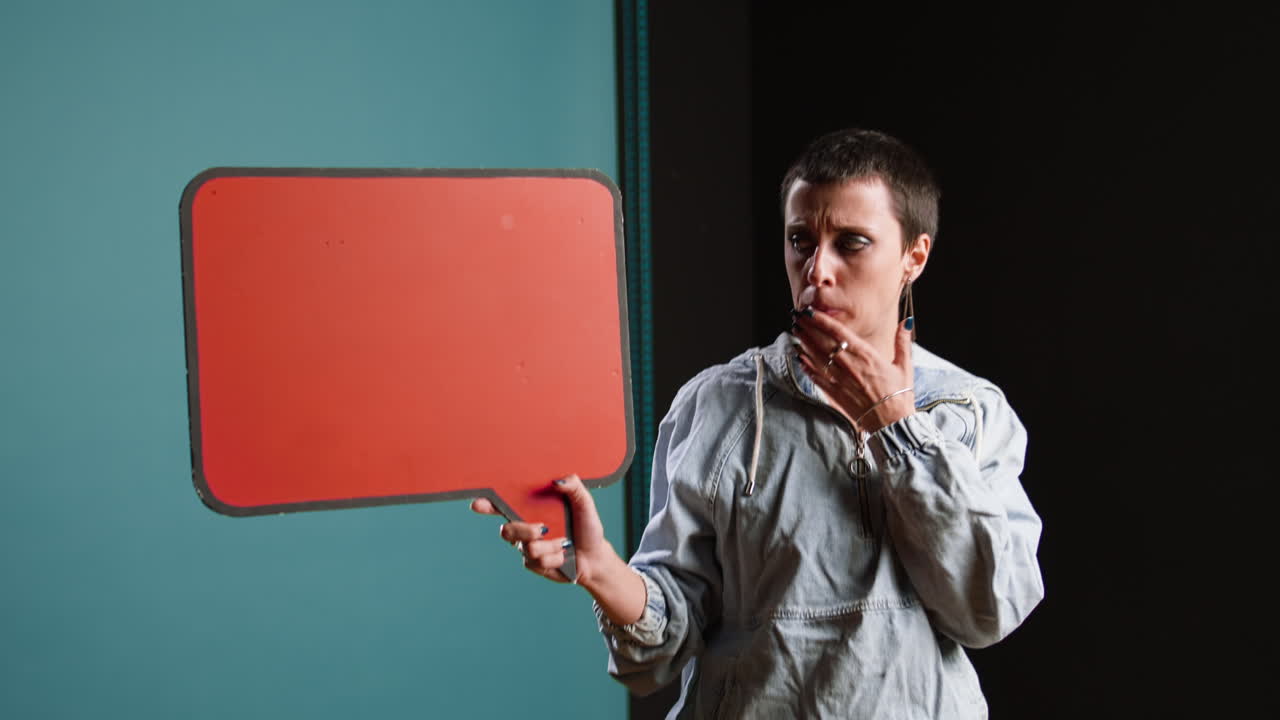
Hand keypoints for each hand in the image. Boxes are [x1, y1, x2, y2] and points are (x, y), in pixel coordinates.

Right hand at [470, 473, 611, 585]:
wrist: (595, 557)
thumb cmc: (587, 528)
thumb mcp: (585, 504)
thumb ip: (574, 488)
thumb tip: (558, 481)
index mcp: (532, 509)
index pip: (505, 505)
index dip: (488, 504)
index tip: (478, 503)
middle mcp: (525, 527)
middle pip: (507, 530)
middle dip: (524, 530)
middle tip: (543, 528)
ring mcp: (528, 546)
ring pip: (526, 548)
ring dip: (550, 546)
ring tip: (564, 543)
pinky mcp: (533, 563)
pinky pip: (536, 561)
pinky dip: (555, 558)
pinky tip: (564, 556)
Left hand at [791, 310, 914, 431]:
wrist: (892, 423)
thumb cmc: (899, 395)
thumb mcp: (905, 366)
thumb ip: (903, 342)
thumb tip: (907, 321)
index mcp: (866, 355)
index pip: (839, 332)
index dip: (822, 320)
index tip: (810, 311)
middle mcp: (850, 365)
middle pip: (823, 342)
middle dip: (808, 327)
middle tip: (797, 316)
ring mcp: (840, 380)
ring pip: (816, 357)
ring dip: (804, 343)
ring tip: (795, 331)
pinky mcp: (835, 393)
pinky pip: (816, 377)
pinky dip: (806, 366)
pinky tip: (798, 357)